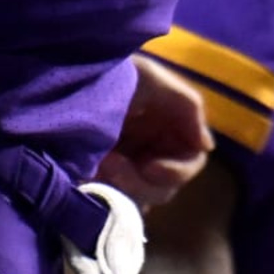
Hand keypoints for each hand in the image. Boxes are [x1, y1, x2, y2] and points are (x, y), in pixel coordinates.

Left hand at [95, 55, 213, 209]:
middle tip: (111, 165)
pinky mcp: (105, 179)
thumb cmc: (114, 71)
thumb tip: (206, 146)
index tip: (148, 166)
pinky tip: (91, 179)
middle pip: (166, 186)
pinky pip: (117, 202)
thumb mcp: (150, 77)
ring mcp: (131, 166)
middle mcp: (156, 150)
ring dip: (122, 188)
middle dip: (141, 182)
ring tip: (98, 166)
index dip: (177, 170)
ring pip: (143, 198)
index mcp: (172, 128)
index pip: (191, 161)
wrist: (67, 77)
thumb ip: (185, 105)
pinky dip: (108, 197)